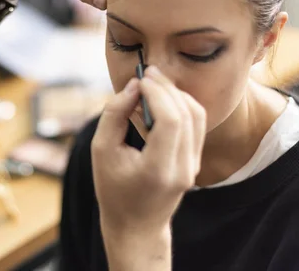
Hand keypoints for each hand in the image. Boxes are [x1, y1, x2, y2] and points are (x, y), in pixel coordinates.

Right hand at [91, 66, 206, 270]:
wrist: (136, 225)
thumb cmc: (112, 189)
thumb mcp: (101, 151)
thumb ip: (114, 115)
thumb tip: (134, 85)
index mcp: (159, 169)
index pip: (171, 120)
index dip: (158, 93)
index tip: (140, 79)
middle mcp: (183, 168)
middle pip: (187, 114)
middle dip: (166, 87)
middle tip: (146, 73)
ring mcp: (193, 166)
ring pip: (196, 116)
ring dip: (175, 94)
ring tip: (153, 83)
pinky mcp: (195, 161)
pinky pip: (196, 124)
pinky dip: (181, 105)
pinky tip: (161, 99)